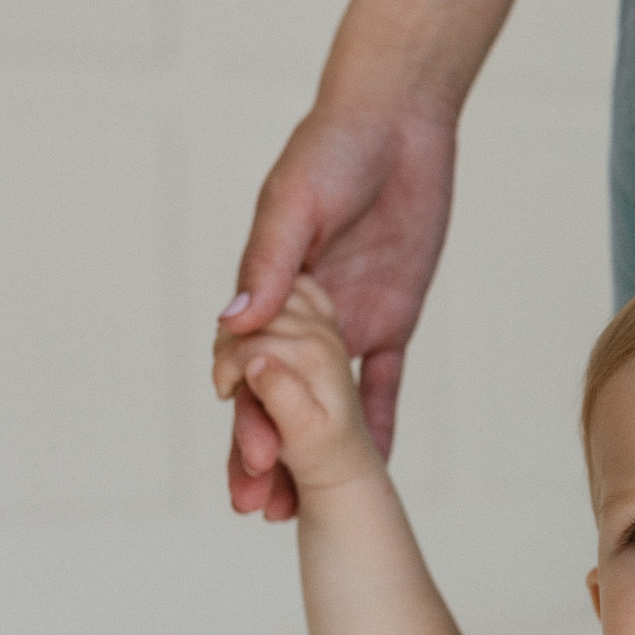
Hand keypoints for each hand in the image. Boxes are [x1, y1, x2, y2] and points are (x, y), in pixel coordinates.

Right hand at [216, 97, 455, 519]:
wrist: (397, 123)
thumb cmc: (332, 148)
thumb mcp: (294, 201)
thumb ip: (270, 262)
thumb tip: (237, 322)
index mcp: (265, 291)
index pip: (246, 365)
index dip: (245, 412)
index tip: (247, 456)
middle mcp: (300, 317)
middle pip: (277, 398)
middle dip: (265, 453)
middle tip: (259, 509)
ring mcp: (345, 324)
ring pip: (323, 404)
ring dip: (310, 454)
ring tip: (298, 510)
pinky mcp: (390, 320)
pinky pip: (384, 383)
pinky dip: (378, 424)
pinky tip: (377, 468)